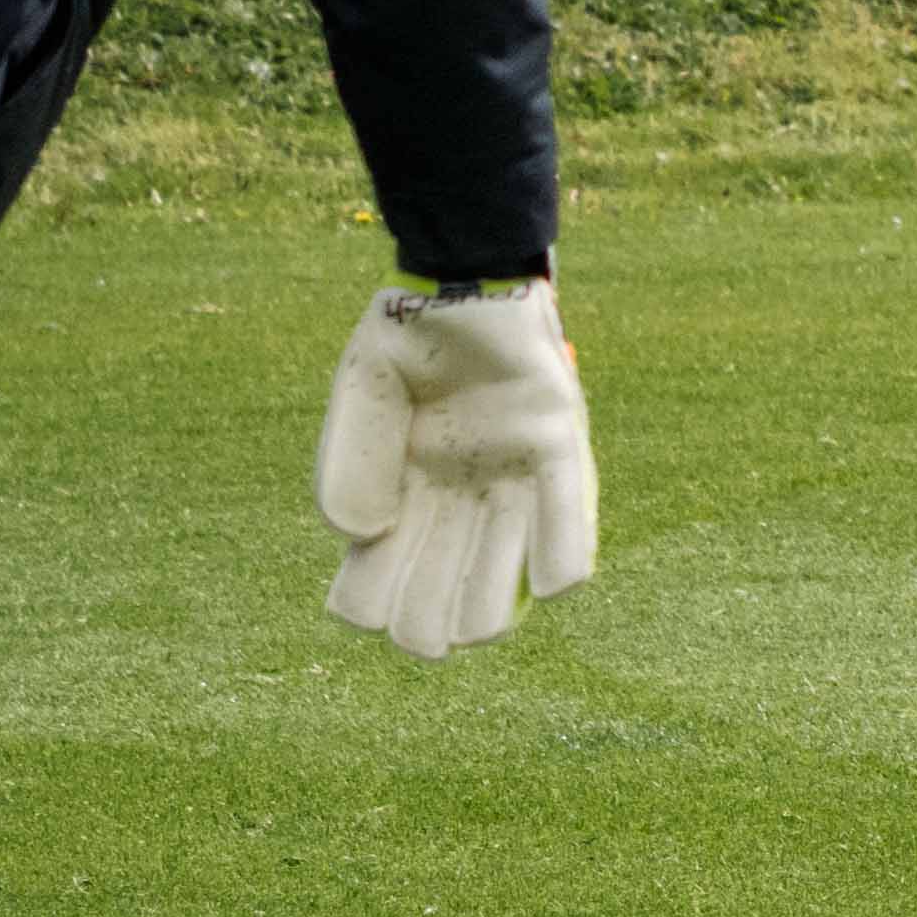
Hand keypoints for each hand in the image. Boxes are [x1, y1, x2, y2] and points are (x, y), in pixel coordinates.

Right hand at [315, 279, 597, 660]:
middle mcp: (458, 500)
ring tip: (475, 634)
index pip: (377, 577)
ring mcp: (511, 478)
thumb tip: (358, 537)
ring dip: (488, 608)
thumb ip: (349, 462)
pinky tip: (555, 588)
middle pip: (442, 591)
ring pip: (503, 569)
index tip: (363, 611)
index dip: (368, 606)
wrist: (463, 278)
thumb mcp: (362, 395)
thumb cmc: (408, 339)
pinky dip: (562, 550)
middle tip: (426, 638)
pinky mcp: (559, 445)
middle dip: (430, 624)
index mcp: (400, 496)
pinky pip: (568, 511)